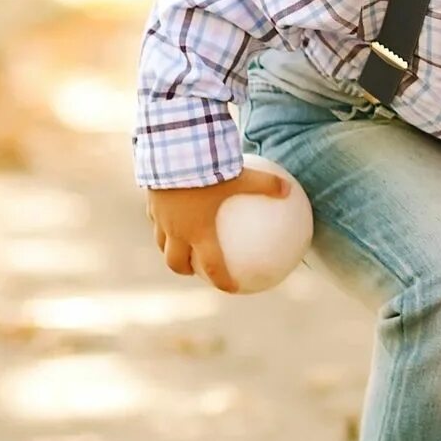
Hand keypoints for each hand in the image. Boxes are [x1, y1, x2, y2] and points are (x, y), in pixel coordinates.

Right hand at [145, 165, 290, 293]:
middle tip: (195, 270)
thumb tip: (290, 189)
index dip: (221, 280)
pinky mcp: (150, 203)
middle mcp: (176, 230)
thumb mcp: (243, 176)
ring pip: (161, 242)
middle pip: (175, 262)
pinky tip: (171, 213)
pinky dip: (164, 222)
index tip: (230, 288)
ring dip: (170, 249)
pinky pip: (156, 219)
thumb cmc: (207, 169)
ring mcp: (160, 218)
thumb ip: (267, 184)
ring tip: (179, 247)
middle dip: (185, 269)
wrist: (169, 152)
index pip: (212, 266)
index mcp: (199, 231)